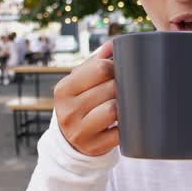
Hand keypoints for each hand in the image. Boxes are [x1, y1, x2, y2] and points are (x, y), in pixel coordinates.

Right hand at [54, 41, 118, 156]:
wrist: (72, 139)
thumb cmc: (81, 102)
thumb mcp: (81, 82)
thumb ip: (97, 62)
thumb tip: (116, 43)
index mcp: (64, 89)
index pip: (100, 69)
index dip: (116, 67)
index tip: (120, 71)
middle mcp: (67, 110)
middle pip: (110, 88)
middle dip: (123, 86)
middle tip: (127, 88)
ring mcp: (79, 131)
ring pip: (113, 110)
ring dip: (125, 106)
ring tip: (126, 104)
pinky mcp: (94, 147)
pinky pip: (120, 133)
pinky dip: (127, 126)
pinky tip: (127, 122)